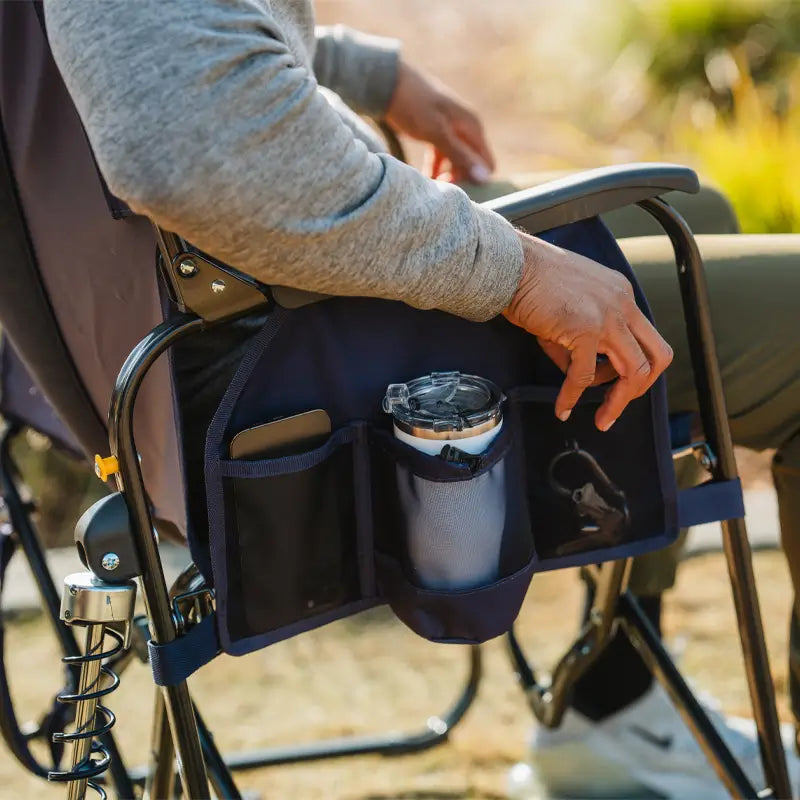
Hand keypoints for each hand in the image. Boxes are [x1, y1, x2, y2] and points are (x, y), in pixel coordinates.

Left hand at [385, 60, 494, 183]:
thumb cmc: (414, 106)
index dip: (474, 180)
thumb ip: (460, 155)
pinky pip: (442, 156)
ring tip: (428, 184)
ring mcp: (452, 130)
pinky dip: (434, 168)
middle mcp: (466, 128)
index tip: (453, 188)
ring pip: (456, 162)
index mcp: (472, 126)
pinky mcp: (437, 132)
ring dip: (445, 176)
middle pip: (472, 165)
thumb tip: (485, 177)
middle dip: (458, 179)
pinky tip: (423, 177)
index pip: (486, 164)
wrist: (388, 83)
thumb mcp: (437, 133)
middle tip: (437, 187)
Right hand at [503, 232, 672, 430]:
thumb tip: (578, 376)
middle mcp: (622, 304)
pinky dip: (573, 396)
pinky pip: (585, 375)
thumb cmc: (529, 281)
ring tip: (602, 418)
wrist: (510, 265)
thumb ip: (578, 343)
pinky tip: (563, 408)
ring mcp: (607, 316)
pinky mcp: (584, 329)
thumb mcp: (566, 311)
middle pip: (657, 357)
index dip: (636, 370)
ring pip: (635, 370)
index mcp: (620, 295)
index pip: (647, 340)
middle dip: (640, 389)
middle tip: (617, 408)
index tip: (616, 387)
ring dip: (619, 401)